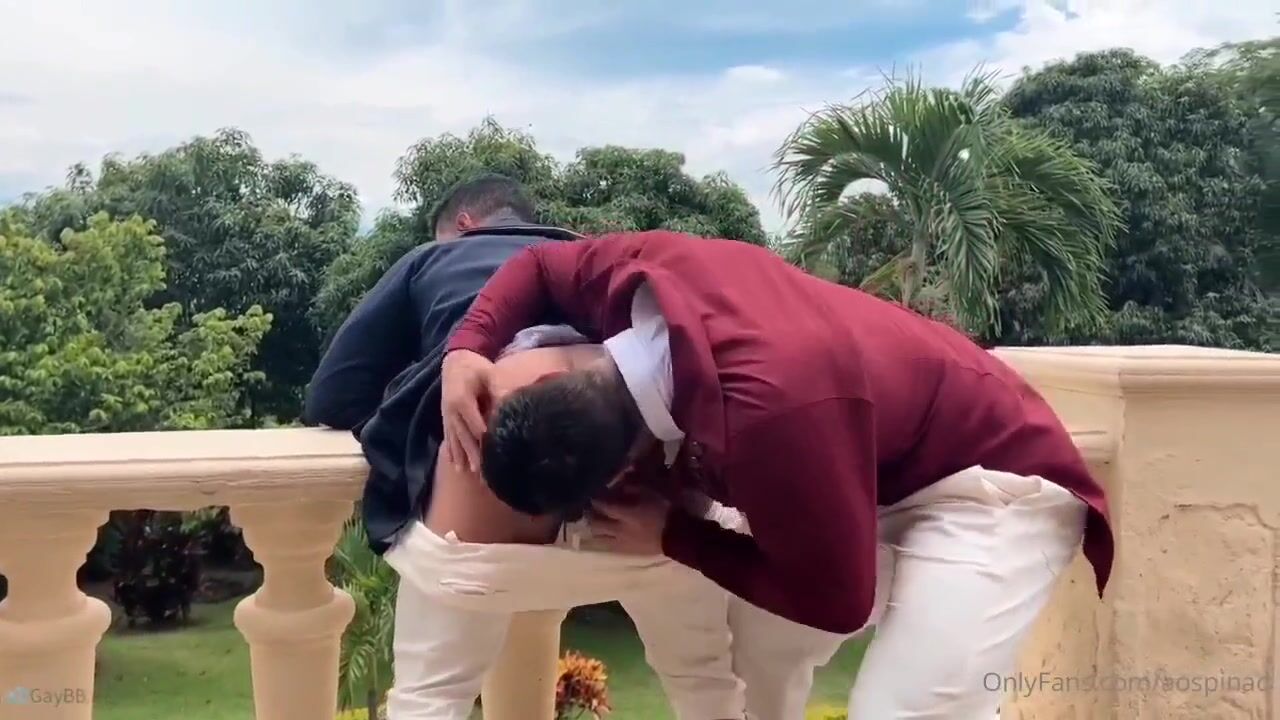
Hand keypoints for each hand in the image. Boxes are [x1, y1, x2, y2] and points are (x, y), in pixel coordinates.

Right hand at [441, 349, 494, 471]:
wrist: (454, 361)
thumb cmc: (476, 367)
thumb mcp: (488, 373)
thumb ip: (498, 388)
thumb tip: (509, 403)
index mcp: (462, 400)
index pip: (476, 426)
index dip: (486, 440)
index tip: (496, 455)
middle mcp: (452, 411)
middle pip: (465, 438)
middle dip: (474, 456)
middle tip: (484, 474)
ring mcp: (447, 416)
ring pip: (455, 440)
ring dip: (463, 457)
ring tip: (469, 473)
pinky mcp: (446, 419)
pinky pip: (448, 438)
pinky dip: (452, 451)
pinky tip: (455, 465)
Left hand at [587, 488, 670, 555]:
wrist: (679, 537)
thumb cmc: (667, 511)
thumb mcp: (652, 493)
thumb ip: (634, 489)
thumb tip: (621, 485)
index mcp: (626, 514)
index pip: (604, 506)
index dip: (596, 500)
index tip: (593, 495)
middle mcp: (619, 530)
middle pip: (597, 524)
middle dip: (591, 517)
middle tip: (589, 510)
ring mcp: (623, 543)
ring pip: (601, 539)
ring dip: (596, 531)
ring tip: (596, 525)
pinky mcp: (629, 553)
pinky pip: (611, 548)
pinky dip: (606, 541)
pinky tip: (607, 538)